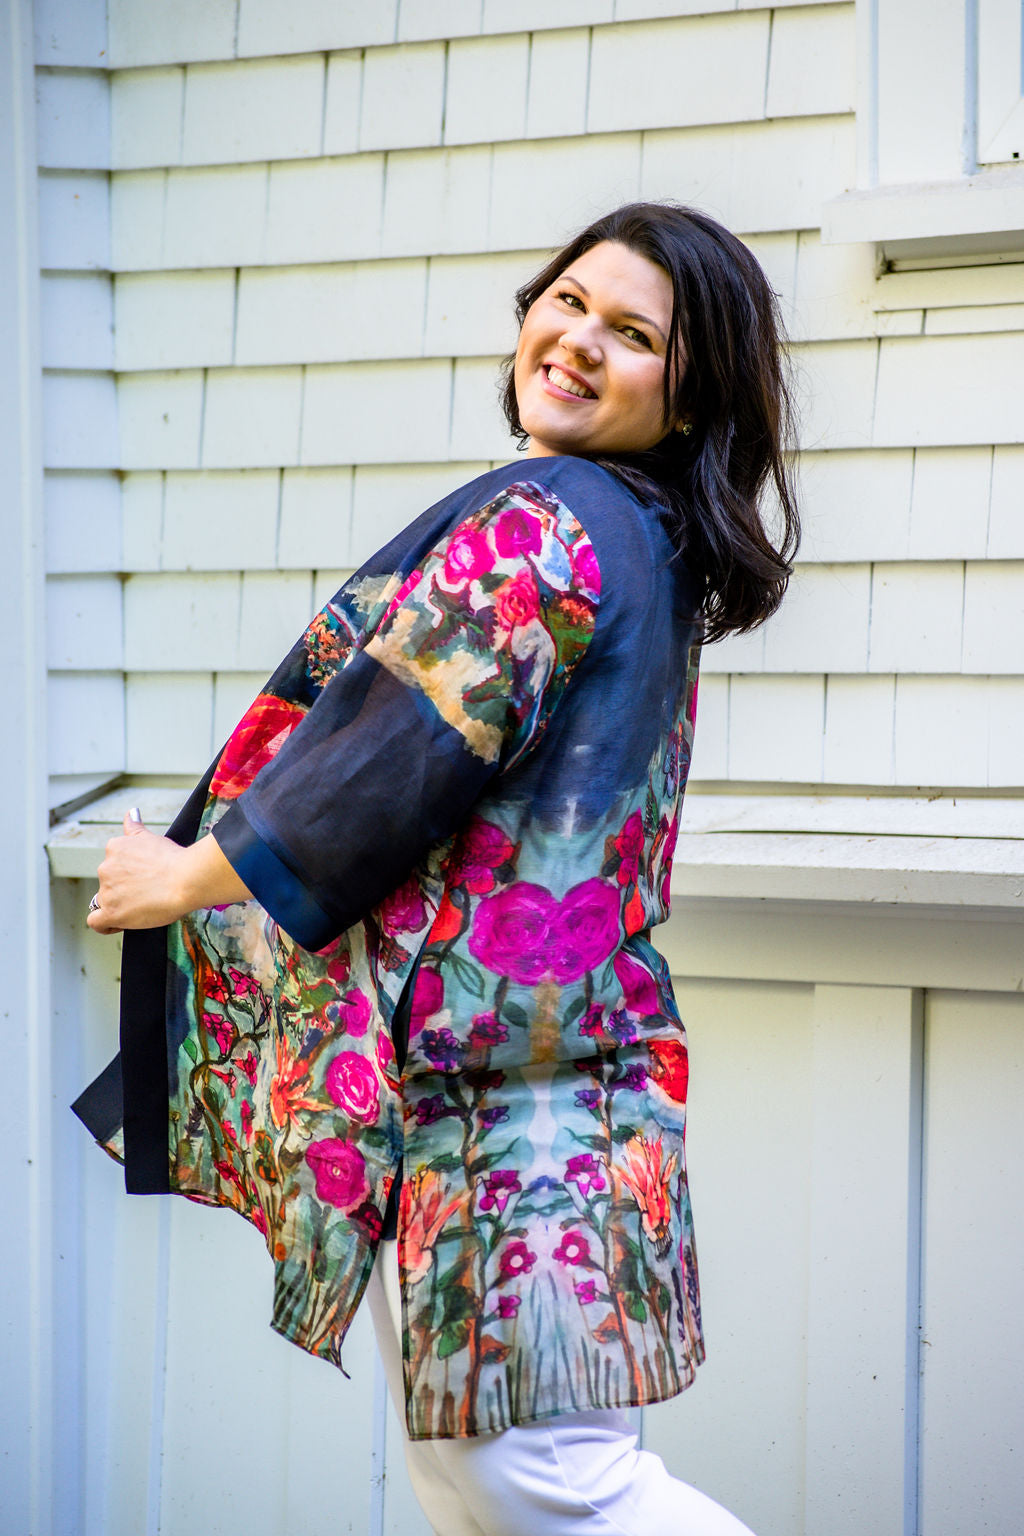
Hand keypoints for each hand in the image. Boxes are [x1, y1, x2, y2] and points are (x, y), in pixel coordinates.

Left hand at [87, 811, 190, 933]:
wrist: (186, 879)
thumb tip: (131, 813)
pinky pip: (96, 922)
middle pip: (108, 884)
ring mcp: (107, 891)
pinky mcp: (111, 912)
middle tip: (148, 893)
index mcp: (114, 848)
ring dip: (120, 905)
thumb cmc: (174, 860)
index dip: (125, 876)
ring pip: (105, 902)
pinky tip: (121, 922)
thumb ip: (135, 827)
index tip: (141, 880)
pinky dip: (106, 925)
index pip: (111, 866)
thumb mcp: (151, 837)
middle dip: (124, 890)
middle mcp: (105, 868)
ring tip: (144, 906)